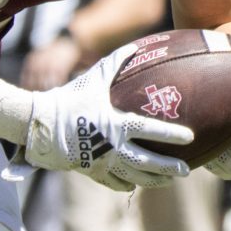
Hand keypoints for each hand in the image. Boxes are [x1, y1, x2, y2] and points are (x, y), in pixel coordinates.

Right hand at [19, 43, 192, 189]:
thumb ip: (116, 63)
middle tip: (185, 171)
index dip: (171, 134)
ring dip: (154, 180)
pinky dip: (128, 184)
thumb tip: (136, 46)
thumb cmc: (69, 98)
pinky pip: (114, 183)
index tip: (190, 137)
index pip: (150, 130)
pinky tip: (136, 183)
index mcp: (116, 123)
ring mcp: (102, 161)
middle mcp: (112, 146)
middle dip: (169, 168)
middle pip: (148, 162)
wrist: (40, 124)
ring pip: (135, 177)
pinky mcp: (92, 171)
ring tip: (169, 180)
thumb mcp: (94, 79)